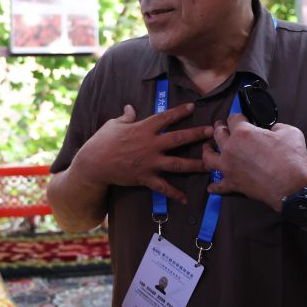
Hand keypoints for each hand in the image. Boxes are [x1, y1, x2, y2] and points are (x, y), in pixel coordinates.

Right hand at [72, 102, 213, 202]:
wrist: (93, 164)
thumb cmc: (101, 141)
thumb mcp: (113, 125)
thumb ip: (125, 117)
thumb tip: (130, 108)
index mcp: (143, 129)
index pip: (166, 117)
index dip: (180, 111)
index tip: (193, 107)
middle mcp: (151, 145)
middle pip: (179, 138)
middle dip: (197, 135)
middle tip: (212, 133)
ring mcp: (150, 163)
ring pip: (178, 164)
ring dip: (196, 164)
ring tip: (210, 165)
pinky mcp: (146, 178)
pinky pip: (163, 187)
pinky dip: (175, 194)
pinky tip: (186, 199)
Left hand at [202, 114, 306, 210]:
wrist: (291, 188)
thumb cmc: (291, 159)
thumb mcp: (291, 132)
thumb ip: (278, 127)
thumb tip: (273, 130)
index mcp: (243, 132)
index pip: (234, 118)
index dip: (238, 117)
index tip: (240, 118)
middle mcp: (230, 148)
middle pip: (218, 134)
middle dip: (219, 128)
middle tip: (220, 126)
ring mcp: (228, 166)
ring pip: (209, 157)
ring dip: (207, 151)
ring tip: (207, 148)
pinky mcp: (232, 183)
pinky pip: (218, 184)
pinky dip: (214, 185)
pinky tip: (211, 186)